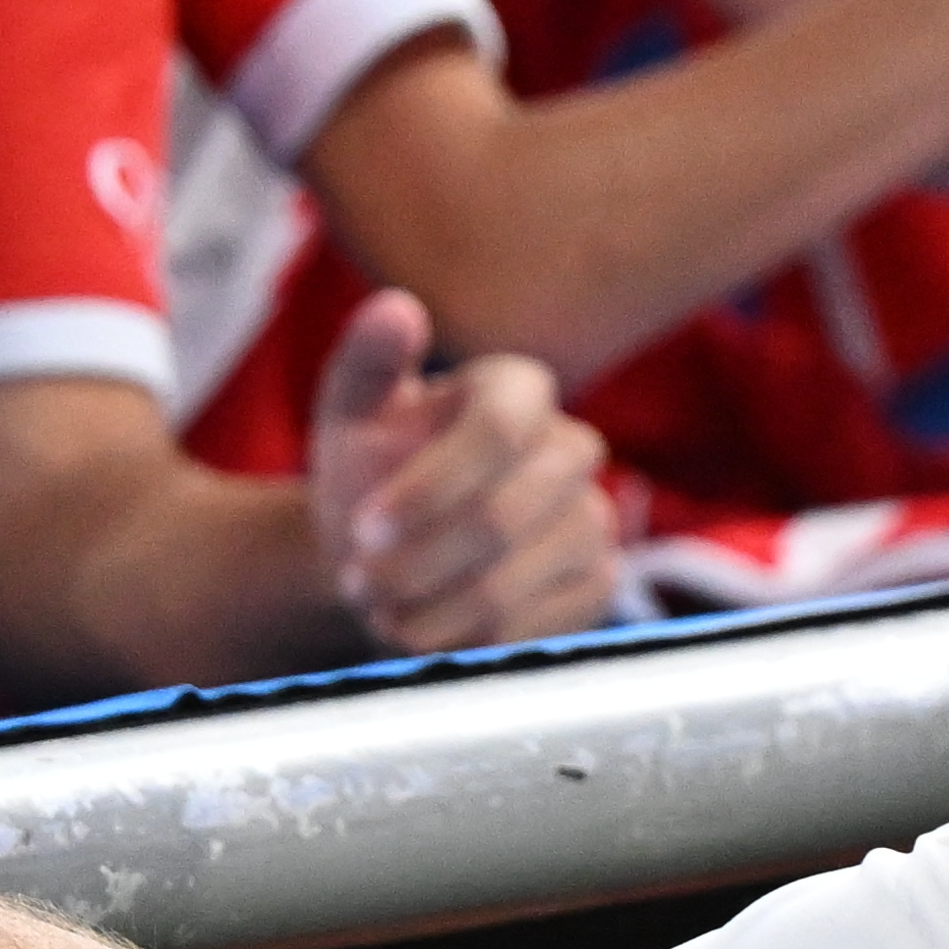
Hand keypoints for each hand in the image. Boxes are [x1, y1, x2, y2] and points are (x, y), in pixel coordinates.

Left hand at [297, 292, 619, 655]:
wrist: (391, 547)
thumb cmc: (370, 469)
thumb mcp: (350, 412)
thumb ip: (367, 360)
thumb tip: (397, 307)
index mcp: (518, 388)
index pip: (498, 428)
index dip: (428, 486)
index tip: (364, 527)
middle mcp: (572, 447)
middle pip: (503, 517)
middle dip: (416, 562)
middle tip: (358, 582)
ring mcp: (594, 518)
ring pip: (513, 581)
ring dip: (429, 609)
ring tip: (379, 609)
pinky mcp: (598, 583)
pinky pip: (534, 627)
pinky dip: (464, 640)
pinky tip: (423, 633)